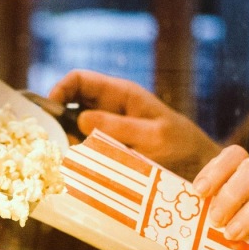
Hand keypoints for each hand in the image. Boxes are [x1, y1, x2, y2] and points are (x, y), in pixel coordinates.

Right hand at [48, 70, 221, 179]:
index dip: (60, 90)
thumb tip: (81, 120)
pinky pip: (84, 148)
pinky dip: (78, 156)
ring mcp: (107, 128)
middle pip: (71, 104)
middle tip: (57, 141)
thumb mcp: (153, 135)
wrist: (199, 169)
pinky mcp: (106, 148)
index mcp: (120, 94)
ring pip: (74, 129)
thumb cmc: (181, 146)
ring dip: (68, 142)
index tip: (49, 112)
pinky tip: (81, 167)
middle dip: (59, 120)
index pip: (79, 80)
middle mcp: (109, 108)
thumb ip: (119, 127)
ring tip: (72, 158)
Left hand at [192, 145, 248, 240]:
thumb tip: (152, 201)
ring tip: (230, 234)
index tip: (198, 191)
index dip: (216, 170)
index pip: (233, 155)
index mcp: (238, 171)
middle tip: (214, 219)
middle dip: (231, 194)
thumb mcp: (204, 209)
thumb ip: (191, 202)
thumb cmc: (220, 226)